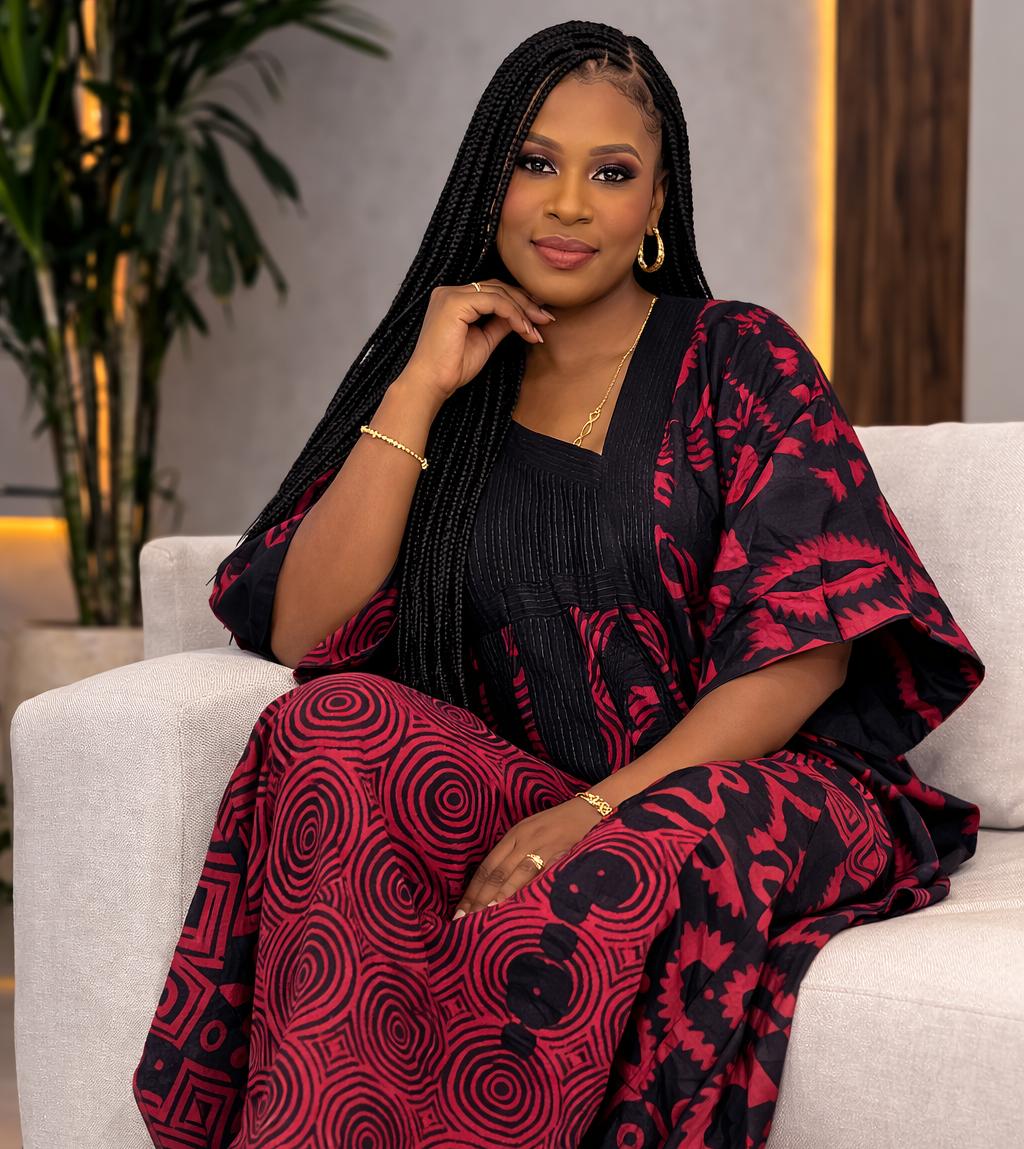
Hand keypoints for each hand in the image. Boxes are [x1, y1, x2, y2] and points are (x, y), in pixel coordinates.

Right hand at [399, 279, 553, 403]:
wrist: (431, 384)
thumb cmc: (451, 368)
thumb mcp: (484, 342)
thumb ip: (500, 325)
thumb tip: (522, 317)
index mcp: (454, 300)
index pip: (492, 291)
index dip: (519, 302)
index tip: (540, 319)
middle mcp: (450, 292)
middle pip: (498, 287)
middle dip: (526, 303)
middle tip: (546, 320)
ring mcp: (451, 295)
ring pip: (498, 292)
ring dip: (523, 310)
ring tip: (537, 329)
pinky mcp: (454, 303)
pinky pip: (494, 302)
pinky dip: (513, 314)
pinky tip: (524, 329)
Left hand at [453, 796, 601, 917]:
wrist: (592, 809)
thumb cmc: (561, 824)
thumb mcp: (533, 833)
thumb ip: (517, 853)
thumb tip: (497, 884)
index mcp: (514, 835)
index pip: (487, 866)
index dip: (473, 889)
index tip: (460, 910)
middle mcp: (523, 839)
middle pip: (495, 872)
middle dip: (479, 898)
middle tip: (464, 920)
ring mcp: (541, 846)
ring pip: (514, 875)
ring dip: (498, 897)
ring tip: (484, 916)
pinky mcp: (559, 853)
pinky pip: (539, 875)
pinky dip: (528, 891)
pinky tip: (519, 905)